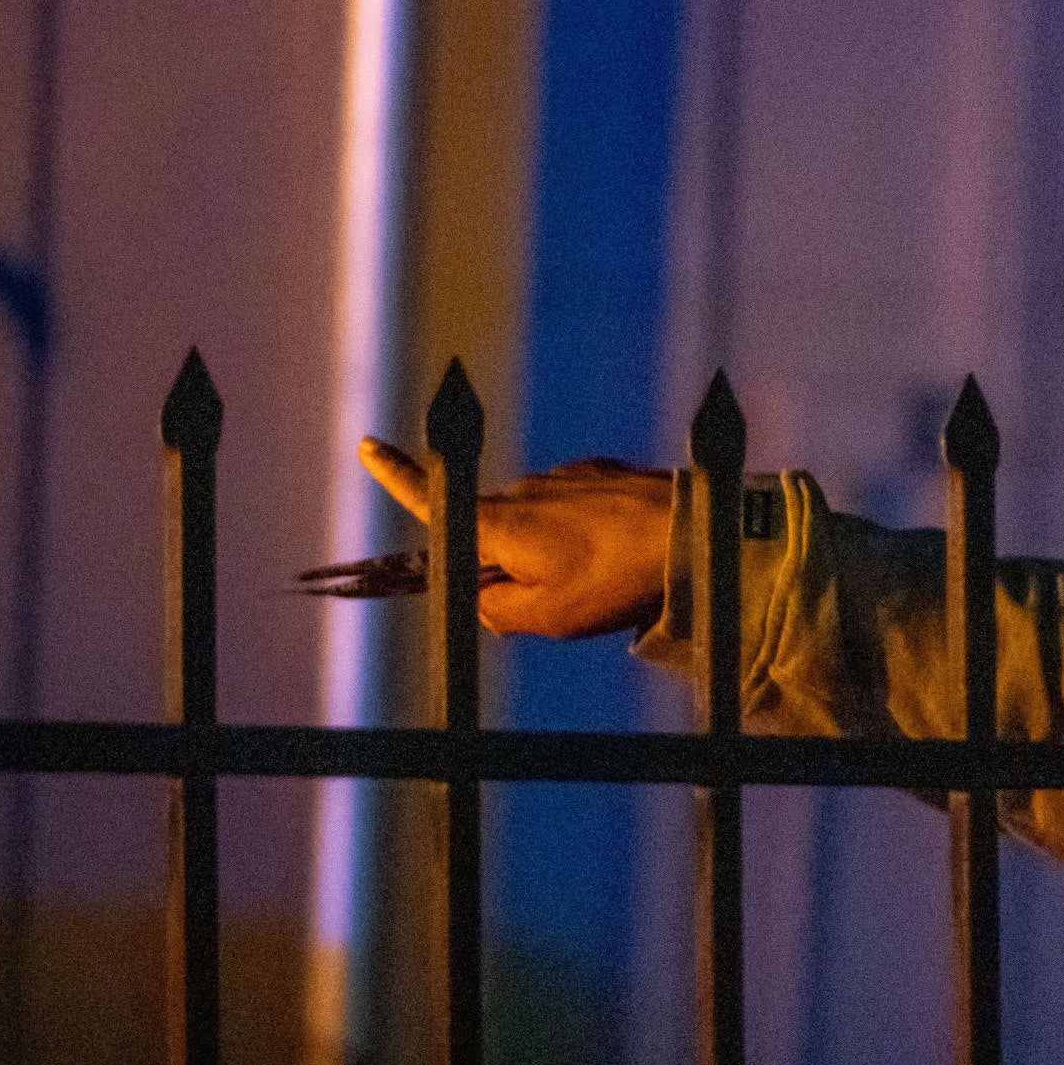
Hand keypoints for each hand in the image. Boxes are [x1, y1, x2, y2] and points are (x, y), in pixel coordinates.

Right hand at [354, 440, 676, 639]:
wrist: (695, 534)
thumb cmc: (615, 580)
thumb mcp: (546, 617)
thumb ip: (497, 611)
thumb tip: (485, 599)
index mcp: (497, 523)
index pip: (432, 501)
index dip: (395, 478)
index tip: (368, 446)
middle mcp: (523, 490)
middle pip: (495, 530)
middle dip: (511, 563)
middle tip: (560, 594)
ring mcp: (564, 477)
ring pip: (541, 522)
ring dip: (558, 549)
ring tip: (606, 575)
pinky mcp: (602, 473)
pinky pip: (579, 508)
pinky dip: (591, 531)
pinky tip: (625, 549)